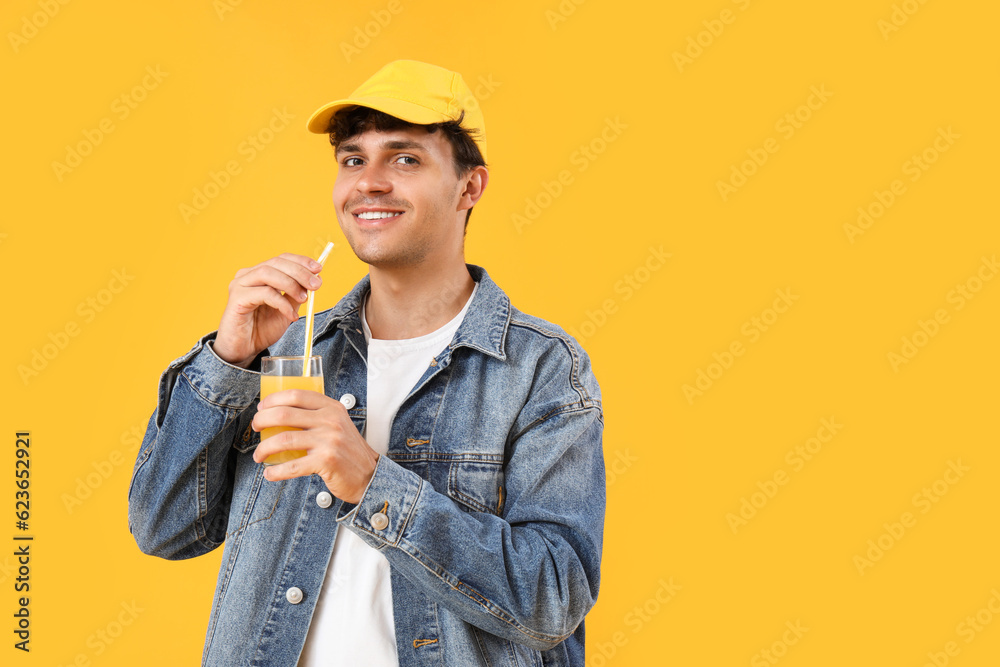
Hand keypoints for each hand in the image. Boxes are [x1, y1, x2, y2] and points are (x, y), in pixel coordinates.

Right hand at [214, 253, 323, 367]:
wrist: (244, 350)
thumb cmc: (261, 329)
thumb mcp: (287, 309)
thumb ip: (297, 294)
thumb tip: (314, 279)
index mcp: (258, 274)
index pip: (281, 259)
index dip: (301, 261)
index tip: (318, 268)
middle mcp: (247, 275)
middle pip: (275, 263)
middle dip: (299, 272)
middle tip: (315, 284)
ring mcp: (240, 285)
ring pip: (268, 273)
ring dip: (290, 284)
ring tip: (303, 299)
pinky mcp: (237, 299)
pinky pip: (264, 293)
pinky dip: (282, 303)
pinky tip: (291, 315)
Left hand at [250, 389, 378, 503]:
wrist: (370, 475)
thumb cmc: (348, 451)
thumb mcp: (338, 424)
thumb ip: (317, 416)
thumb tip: (280, 413)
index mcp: (331, 408)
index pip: (296, 395)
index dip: (273, 399)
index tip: (262, 408)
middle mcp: (330, 421)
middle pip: (284, 414)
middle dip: (262, 421)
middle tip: (255, 428)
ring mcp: (328, 441)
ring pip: (284, 440)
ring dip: (264, 449)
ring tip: (259, 455)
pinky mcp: (326, 462)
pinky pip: (292, 466)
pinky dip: (276, 472)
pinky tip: (270, 474)